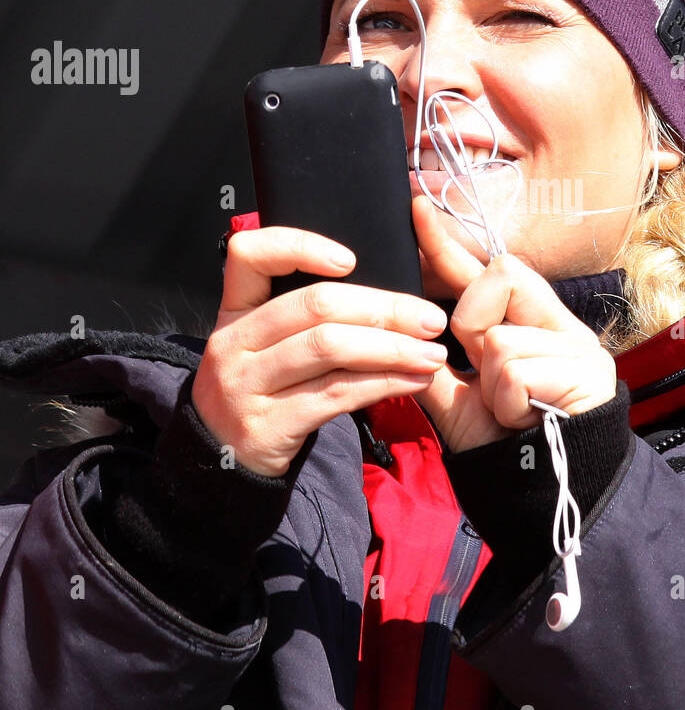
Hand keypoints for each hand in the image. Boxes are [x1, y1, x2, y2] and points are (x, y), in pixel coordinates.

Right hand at [192, 226, 450, 475]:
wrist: (226, 462)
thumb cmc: (267, 392)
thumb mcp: (266, 346)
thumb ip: (305, 317)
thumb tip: (388, 296)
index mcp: (234, 311)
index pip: (251, 255)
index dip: (301, 247)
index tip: (351, 258)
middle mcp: (233, 344)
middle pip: (314, 306)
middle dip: (384, 309)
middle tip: (431, 319)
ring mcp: (245, 385)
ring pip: (330, 348)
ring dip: (393, 348)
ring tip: (433, 353)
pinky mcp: (267, 425)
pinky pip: (337, 394)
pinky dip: (384, 383)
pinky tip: (415, 382)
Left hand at [411, 195, 617, 453]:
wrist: (546, 497)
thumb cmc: (505, 449)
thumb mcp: (458, 402)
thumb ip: (431, 364)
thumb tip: (397, 335)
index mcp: (529, 325)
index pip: (487, 271)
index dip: (449, 242)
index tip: (416, 206)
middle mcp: (558, 325)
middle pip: (503, 274)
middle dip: (475, 324)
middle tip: (487, 374)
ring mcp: (579, 346)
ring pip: (501, 337)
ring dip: (493, 386)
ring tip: (515, 413)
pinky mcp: (590, 370)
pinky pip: (517, 371)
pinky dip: (510, 404)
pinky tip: (528, 421)